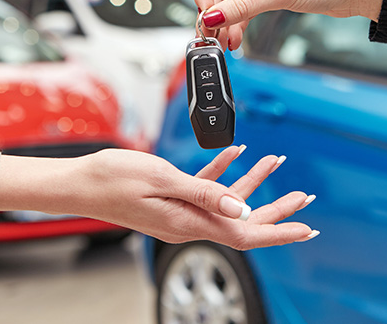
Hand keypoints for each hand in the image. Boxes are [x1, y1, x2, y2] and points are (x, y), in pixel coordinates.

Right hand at [0, 146, 317, 250]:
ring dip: (252, 183)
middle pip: (243, 218)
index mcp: (190, 222)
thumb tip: (242, 208)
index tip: (306, 227)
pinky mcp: (171, 199)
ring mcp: (180, 211)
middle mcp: (189, 221)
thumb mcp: (162, 180)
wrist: (81, 182)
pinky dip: (222, 172)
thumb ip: (205, 194)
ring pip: (227, 201)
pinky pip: (205, 188)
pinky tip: (235, 154)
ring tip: (276, 164)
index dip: (279, 230)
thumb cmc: (114, 178)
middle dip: (276, 208)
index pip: (245, 232)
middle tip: (303, 198)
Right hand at [193, 0, 386, 49]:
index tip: (205, 11)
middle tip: (210, 34)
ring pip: (230, 1)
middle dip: (214, 11)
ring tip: (224, 43)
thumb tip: (212, 17)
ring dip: (226, 22)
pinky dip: (238, 24)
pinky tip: (236, 40)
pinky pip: (244, 9)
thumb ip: (242, 6)